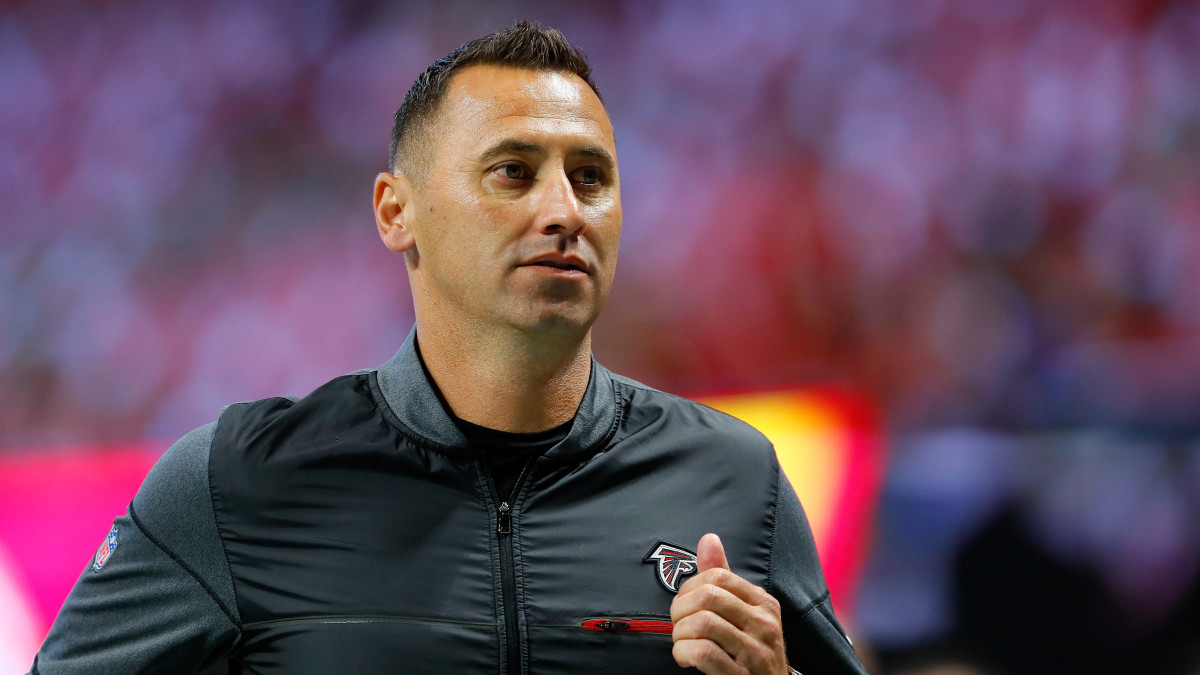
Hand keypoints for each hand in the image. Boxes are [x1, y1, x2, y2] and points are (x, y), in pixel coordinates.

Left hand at [670, 533, 787, 673]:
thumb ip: (723, 577)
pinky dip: (683, 652)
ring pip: (703, 623)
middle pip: (708, 597)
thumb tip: (709, 538)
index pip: (718, 576)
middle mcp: (765, 624)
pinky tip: (685, 658)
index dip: (689, 588)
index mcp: (764, 603)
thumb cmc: (750, 651)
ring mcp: (756, 652)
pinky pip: (703, 652)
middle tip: (679, 624)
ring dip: (680, 634)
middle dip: (681, 610)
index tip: (684, 604)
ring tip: (682, 642)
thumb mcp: (744, 613)